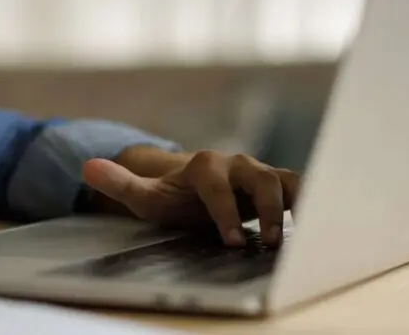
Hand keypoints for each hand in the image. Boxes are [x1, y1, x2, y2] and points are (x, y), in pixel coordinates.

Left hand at [82, 148, 299, 246]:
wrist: (193, 188)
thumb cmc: (170, 196)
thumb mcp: (142, 195)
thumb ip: (119, 183)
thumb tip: (86, 167)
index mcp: (205, 166)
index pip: (216, 184)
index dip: (224, 211)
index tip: (229, 240)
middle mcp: (236, 165)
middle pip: (260, 178)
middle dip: (267, 209)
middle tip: (268, 242)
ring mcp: (260, 174)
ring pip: (287, 181)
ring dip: (297, 206)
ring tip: (301, 237)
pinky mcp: (278, 186)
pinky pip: (303, 190)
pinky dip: (315, 204)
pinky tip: (322, 229)